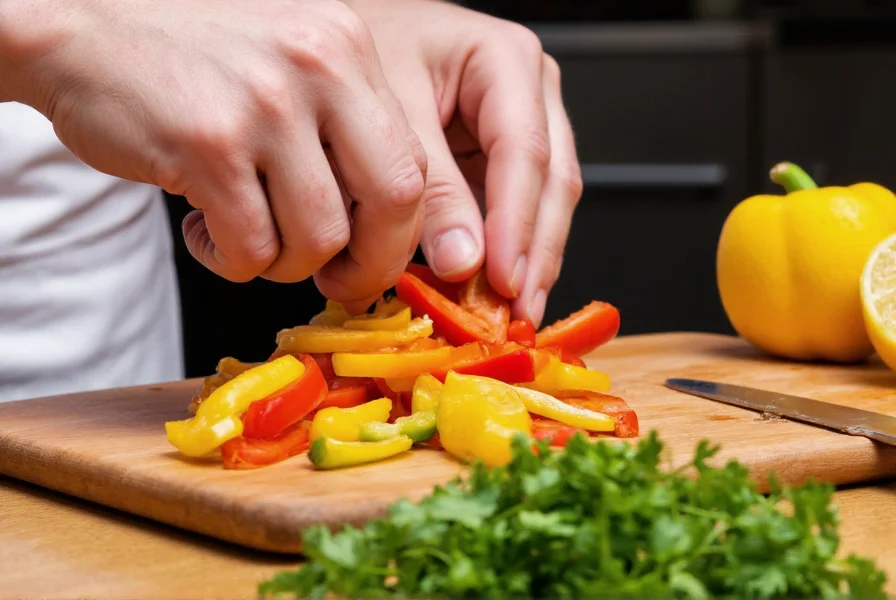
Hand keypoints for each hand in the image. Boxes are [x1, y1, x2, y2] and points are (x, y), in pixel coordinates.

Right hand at [0, 0, 426, 310]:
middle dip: (369, 265)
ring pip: (319, 238)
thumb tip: (384, 232)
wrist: (79, 24)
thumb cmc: (189, 60)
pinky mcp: (207, 144)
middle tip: (335, 282)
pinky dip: (229, 260)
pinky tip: (202, 228)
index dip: (398, 231)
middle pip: (393, 201)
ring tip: (244, 236)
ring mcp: (264, 105)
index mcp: (347, 47)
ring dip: (282, 264)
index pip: (412, 163)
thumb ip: (342, 130)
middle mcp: (318, 67)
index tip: (369, 258)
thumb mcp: (288, 66)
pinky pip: (250, 248)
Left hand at [345, 0, 582, 325]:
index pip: (524, 152)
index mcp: (504, 61)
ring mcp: (523, 127)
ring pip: (544, 204)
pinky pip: (517, 210)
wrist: (336, 48)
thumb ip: (429, 190)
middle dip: (535, 255)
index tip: (503, 281)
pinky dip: (506, 253)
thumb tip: (462, 263)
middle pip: (550, 183)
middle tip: (516, 315)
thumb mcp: (389, 114)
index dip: (517, 225)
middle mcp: (528, 93)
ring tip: (510, 315)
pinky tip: (494, 290)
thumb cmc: (360, 54)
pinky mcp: (503, 160)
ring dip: (528, 262)